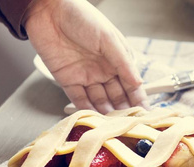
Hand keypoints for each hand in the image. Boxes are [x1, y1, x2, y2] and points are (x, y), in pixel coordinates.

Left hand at [24, 0, 147, 113]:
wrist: (48, 9)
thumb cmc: (82, 17)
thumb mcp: (108, 38)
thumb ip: (123, 63)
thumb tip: (139, 83)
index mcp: (117, 61)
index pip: (131, 86)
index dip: (139, 101)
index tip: (145, 115)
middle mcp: (103, 71)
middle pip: (117, 97)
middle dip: (123, 111)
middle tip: (129, 125)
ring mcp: (86, 77)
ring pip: (99, 101)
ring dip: (106, 114)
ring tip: (113, 126)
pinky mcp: (67, 81)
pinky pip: (79, 100)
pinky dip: (86, 110)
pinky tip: (94, 120)